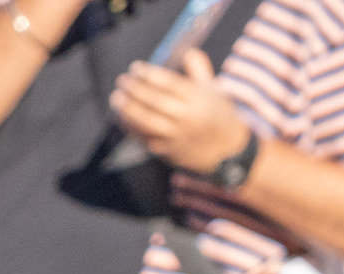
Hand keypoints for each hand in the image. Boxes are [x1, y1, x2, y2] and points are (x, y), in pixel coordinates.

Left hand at [109, 49, 251, 175]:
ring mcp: (176, 136)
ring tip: (116, 97)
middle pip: (155, 101)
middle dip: (135, 89)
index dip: (149, 75)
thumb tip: (187, 51)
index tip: (135, 68)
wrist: (227, 151)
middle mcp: (188, 118)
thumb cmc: (219, 115)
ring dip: (127, 108)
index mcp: (200, 100)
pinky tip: (121, 115)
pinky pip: (143, 137)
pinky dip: (130, 126)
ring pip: (145, 121)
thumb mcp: (215, 91)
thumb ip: (199, 70)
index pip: (170, 84)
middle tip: (122, 80)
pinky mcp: (167, 151)